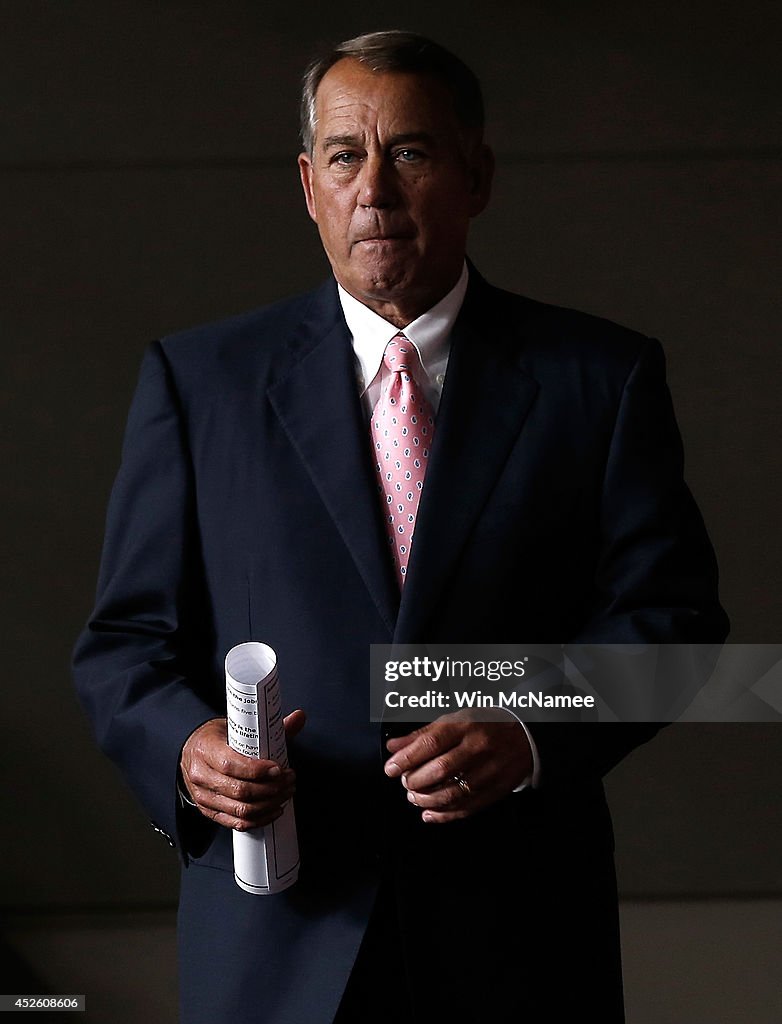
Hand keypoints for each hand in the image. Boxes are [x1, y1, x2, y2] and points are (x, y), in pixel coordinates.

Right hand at [180, 710, 305, 830]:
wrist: (191, 750)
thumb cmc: (214, 738)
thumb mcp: (236, 726)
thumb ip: (269, 727)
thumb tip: (298, 717)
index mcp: (205, 749)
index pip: (231, 764)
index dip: (258, 770)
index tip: (278, 768)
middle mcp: (201, 775)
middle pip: (239, 790)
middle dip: (271, 788)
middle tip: (289, 780)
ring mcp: (203, 796)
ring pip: (240, 810)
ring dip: (269, 804)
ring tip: (285, 792)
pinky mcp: (209, 811)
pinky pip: (236, 823)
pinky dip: (259, 819)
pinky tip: (274, 809)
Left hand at [384, 712, 530, 822]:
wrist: (527, 735)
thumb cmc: (485, 725)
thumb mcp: (455, 719)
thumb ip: (423, 733)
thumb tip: (394, 746)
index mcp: (466, 725)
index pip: (430, 743)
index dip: (406, 758)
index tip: (390, 768)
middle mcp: (478, 747)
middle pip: (440, 770)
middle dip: (415, 780)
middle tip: (404, 782)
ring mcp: (490, 770)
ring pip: (452, 793)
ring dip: (426, 800)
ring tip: (414, 797)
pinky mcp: (497, 790)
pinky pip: (467, 807)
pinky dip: (444, 815)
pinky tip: (429, 813)